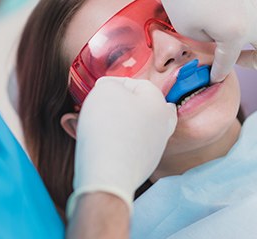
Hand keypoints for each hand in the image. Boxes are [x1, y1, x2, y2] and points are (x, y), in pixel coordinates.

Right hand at [67, 77, 176, 216]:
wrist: (108, 173)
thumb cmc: (108, 126)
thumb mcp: (105, 90)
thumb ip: (110, 84)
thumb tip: (110, 90)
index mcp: (158, 102)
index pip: (136, 83)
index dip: (113, 84)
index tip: (97, 90)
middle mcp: (162, 124)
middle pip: (138, 106)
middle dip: (117, 104)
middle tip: (98, 107)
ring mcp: (155, 147)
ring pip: (134, 126)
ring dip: (115, 122)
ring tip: (94, 124)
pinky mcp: (144, 165)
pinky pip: (128, 146)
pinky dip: (115, 141)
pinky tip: (100, 142)